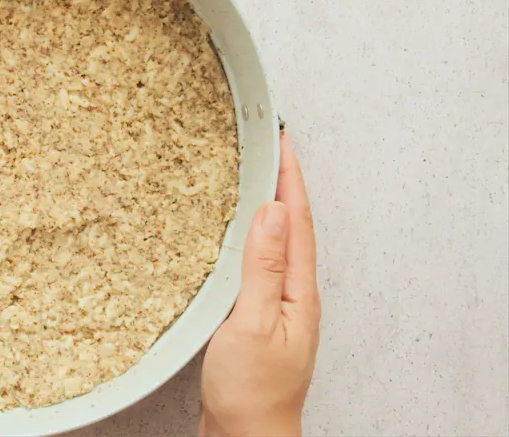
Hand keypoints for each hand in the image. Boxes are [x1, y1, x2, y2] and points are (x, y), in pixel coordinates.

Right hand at [200, 133, 319, 436]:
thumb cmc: (250, 391)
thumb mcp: (253, 323)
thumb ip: (264, 267)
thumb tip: (273, 211)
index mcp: (298, 291)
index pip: (298, 220)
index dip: (289, 176)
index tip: (279, 137)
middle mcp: (293, 295)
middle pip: (291, 225)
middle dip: (281, 182)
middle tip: (265, 144)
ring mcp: (276, 307)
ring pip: (273, 243)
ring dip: (265, 206)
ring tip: (250, 175)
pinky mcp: (255, 319)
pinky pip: (256, 264)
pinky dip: (247, 237)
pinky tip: (230, 235)